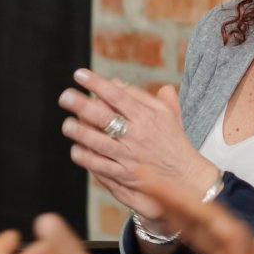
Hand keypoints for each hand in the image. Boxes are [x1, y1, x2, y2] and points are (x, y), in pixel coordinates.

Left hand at [59, 69, 218, 221]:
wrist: (187, 178)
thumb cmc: (174, 143)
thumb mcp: (168, 115)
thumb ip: (144, 97)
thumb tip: (117, 83)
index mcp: (147, 117)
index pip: (118, 96)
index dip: (97, 84)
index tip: (80, 75)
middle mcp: (137, 135)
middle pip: (104, 117)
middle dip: (81, 105)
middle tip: (65, 96)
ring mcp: (129, 156)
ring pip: (98, 142)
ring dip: (79, 132)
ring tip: (68, 124)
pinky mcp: (125, 175)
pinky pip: (99, 166)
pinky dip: (85, 157)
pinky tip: (76, 149)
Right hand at [140, 176, 253, 253]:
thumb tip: (233, 237)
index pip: (212, 218)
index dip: (182, 198)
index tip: (155, 182)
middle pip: (205, 216)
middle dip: (175, 194)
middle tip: (144, 174)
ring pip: (203, 227)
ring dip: (177, 207)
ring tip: (150, 188)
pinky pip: (204, 245)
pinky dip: (185, 229)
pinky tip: (173, 220)